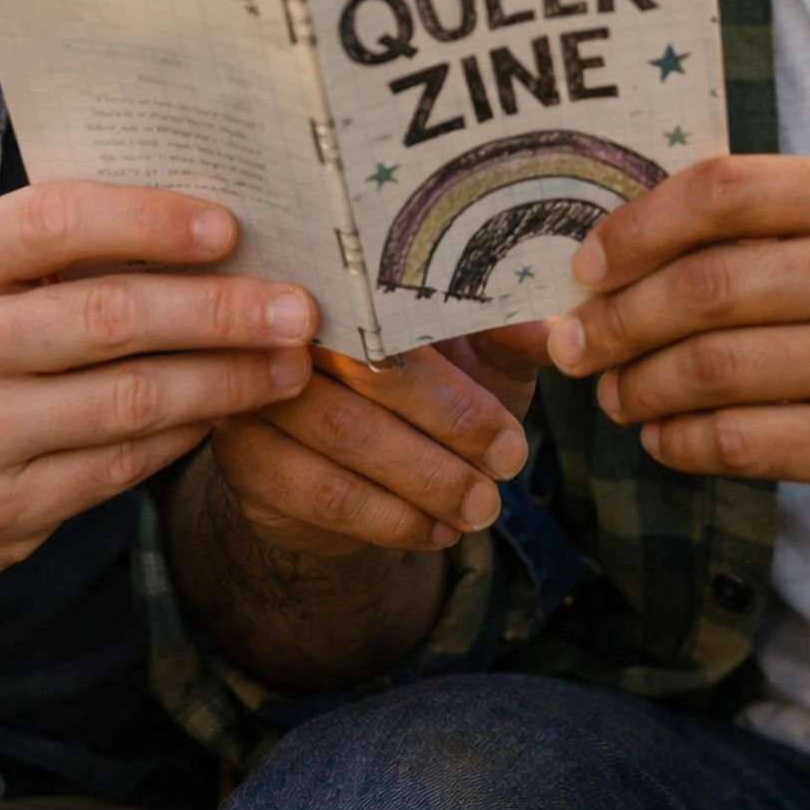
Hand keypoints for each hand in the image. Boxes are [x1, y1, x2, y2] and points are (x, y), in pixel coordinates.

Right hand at [0, 182, 317, 623]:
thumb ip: (64, 247)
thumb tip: (214, 223)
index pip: (54, 222)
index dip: (149, 221)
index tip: (231, 227)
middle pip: (109, 319)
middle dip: (221, 312)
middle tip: (299, 307)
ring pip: (129, 403)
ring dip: (226, 382)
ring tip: (290, 366)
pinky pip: (117, 468)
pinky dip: (183, 437)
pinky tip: (225, 414)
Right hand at [209, 329, 535, 559]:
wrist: (351, 458)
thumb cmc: (429, 382)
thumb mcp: (480, 352)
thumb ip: (513, 334)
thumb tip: (564, 331)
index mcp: (349, 277)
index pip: (394, 315)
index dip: (454, 386)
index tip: (510, 440)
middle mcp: (289, 322)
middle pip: (365, 372)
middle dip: (447, 432)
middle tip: (507, 473)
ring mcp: (258, 390)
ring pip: (343, 437)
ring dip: (422, 483)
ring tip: (481, 511)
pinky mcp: (244, 458)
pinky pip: (320, 492)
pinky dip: (388, 520)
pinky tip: (435, 532)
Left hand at [546, 154, 809, 546]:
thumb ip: (769, 216)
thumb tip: (621, 239)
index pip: (724, 190)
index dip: (637, 227)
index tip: (587, 262)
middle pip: (704, 286)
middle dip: (617, 318)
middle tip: (576, 341)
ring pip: (711, 369)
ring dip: (639, 384)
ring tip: (615, 391)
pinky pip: (738, 442)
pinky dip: (679, 441)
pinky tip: (665, 436)